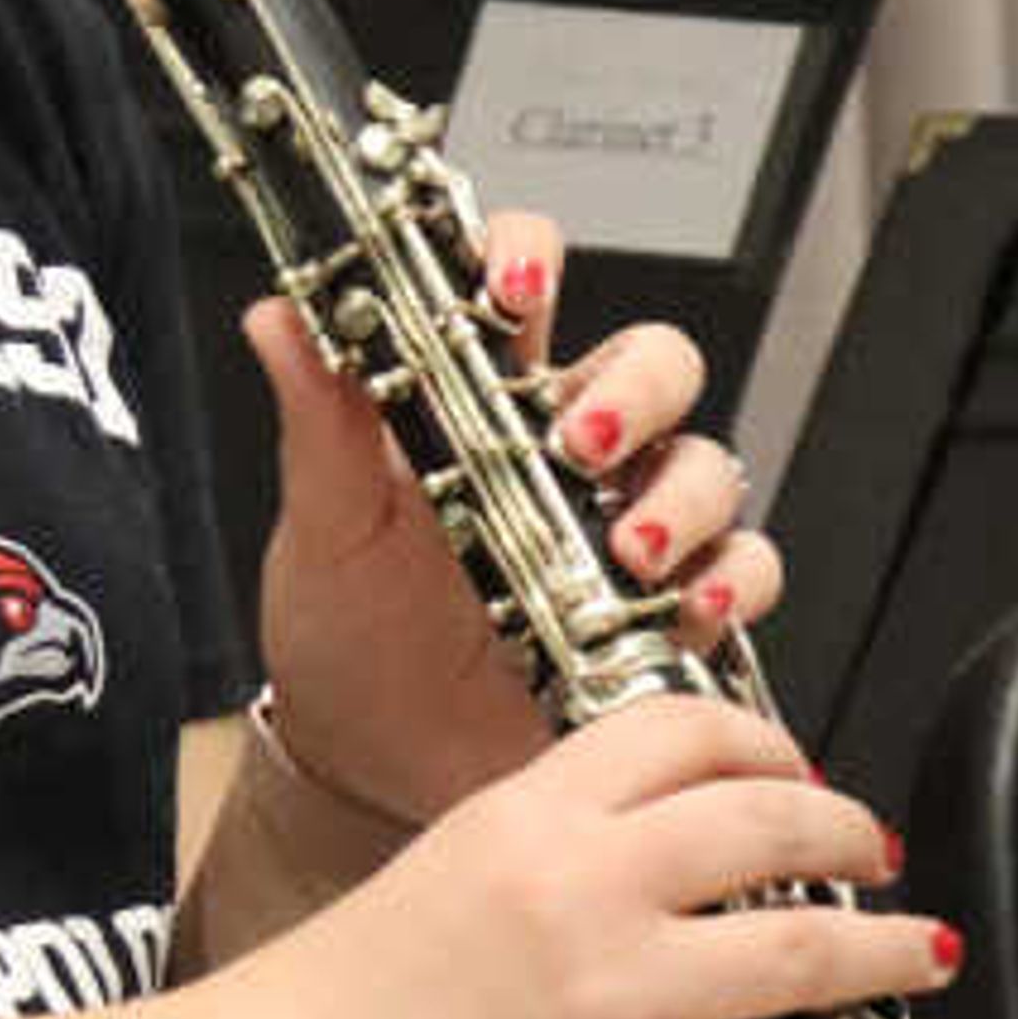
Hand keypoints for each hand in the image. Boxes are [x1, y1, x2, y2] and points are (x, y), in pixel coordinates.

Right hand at [235, 682, 976, 1018]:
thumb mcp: (440, 873)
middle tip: (874, 854)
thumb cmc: (327, 1012)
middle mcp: (584, 890)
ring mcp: (613, 1001)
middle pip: (769, 821)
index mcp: (529, 815)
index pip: (684, 731)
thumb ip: (548, 851)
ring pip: (806, 950)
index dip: (764, 746)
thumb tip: (653, 858)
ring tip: (926, 950)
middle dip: (846, 833)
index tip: (792, 774)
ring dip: (892, 947)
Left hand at [245, 237, 772, 834]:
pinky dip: (730, 583)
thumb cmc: (347, 626)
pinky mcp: (663, 612)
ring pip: (706, 465)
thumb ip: (319, 422)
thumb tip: (279, 320)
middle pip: (653, 364)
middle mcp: (568, 454)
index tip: (513, 286)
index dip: (533, 260)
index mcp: (481, 403)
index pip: (526, 285)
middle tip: (584, 441)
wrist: (365, 758)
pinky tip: (685, 609)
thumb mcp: (324, 525)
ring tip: (632, 551)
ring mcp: (624, 528)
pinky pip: (738, 573)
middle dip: (637, 388)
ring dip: (684, 497)